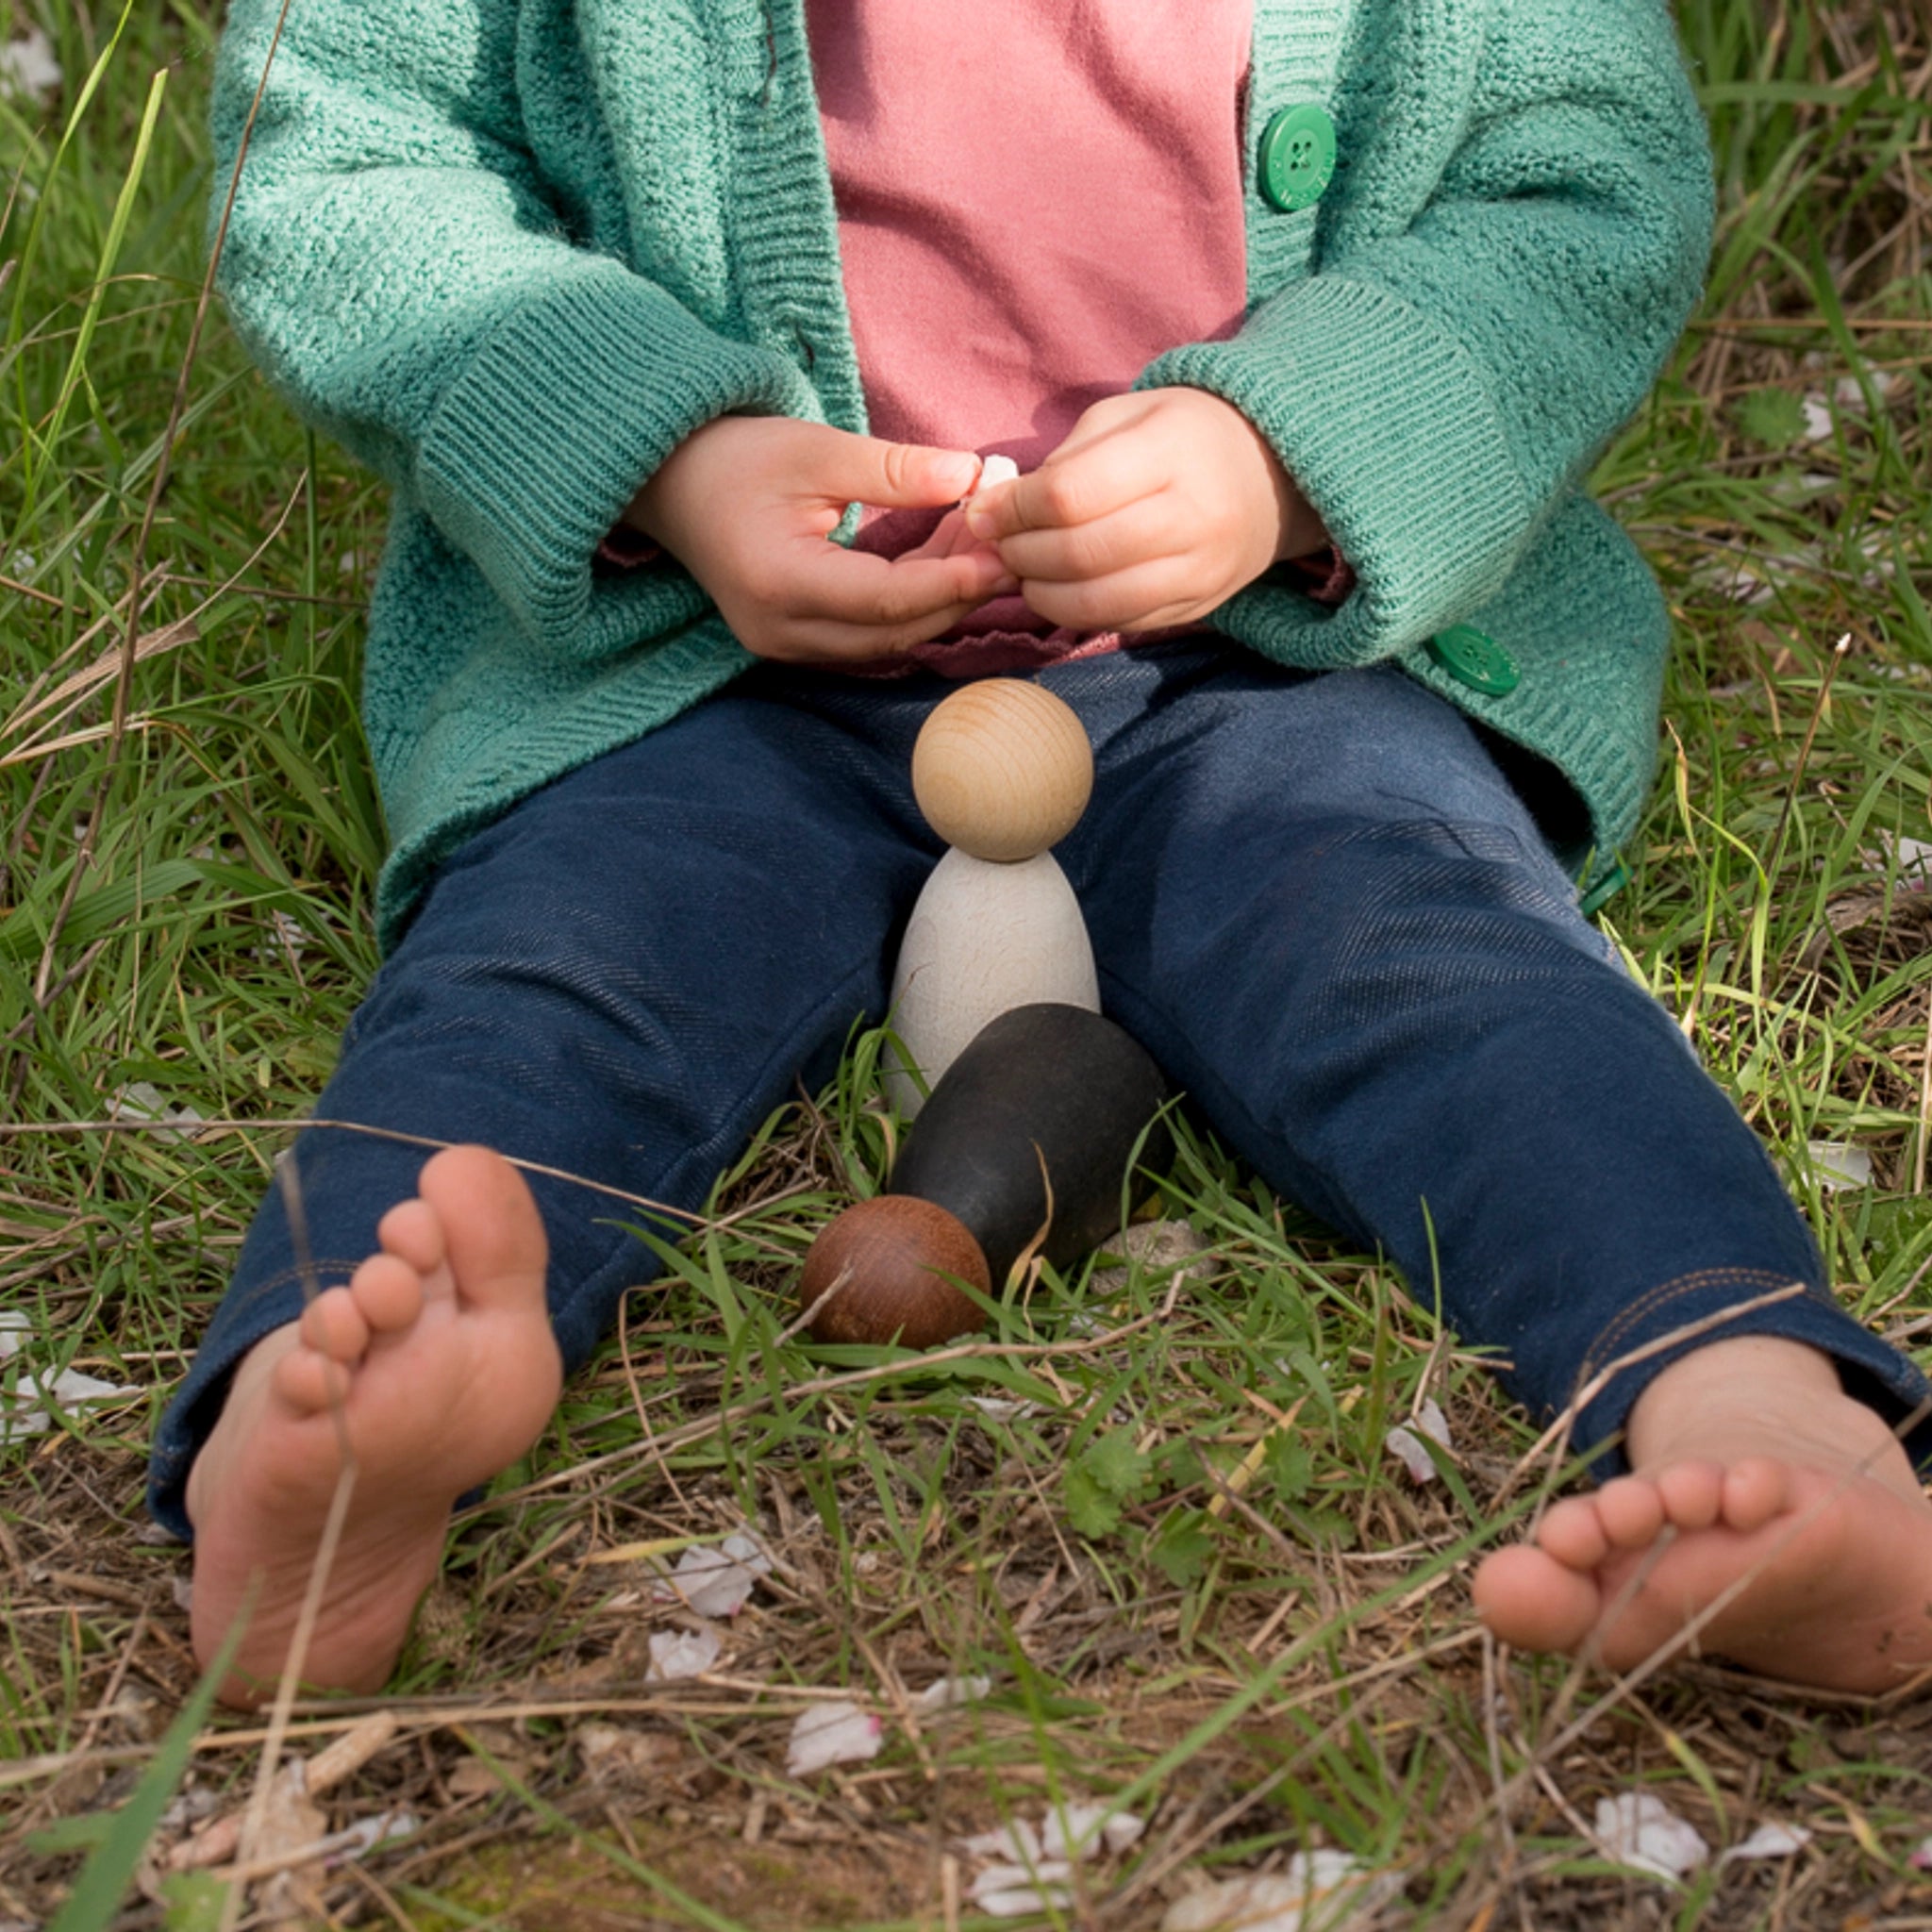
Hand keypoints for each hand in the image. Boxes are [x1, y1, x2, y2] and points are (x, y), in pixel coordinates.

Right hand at [626, 417, 1013, 663]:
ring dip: (940, 597)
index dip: (951, 581)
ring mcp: (786, 645)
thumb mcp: (814, 450)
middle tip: (1008, 543)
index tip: (1004, 553)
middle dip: (957, 591)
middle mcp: (782, 631)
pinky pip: (871, 633)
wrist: (669, 484)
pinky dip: (913, 601)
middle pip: (894, 630)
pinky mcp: (796, 642)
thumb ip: (893, 469)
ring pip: (888, 638)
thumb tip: (972, 474)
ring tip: (980, 540)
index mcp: (780, 583)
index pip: (886, 599)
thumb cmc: (734, 458)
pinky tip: (945, 557)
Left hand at [962, 388, 1327, 631]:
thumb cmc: (1182, 435)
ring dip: (1040, 593)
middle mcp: (1192, 517)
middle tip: (997, 543)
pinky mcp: (1196, 607)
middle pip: (1079, 554)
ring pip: (1097, 602)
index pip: (1071, 496)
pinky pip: (1120, 622)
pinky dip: (1074, 612)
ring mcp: (1199, 571)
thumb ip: (1064, 459)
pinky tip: (1058, 588)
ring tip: (1022, 569)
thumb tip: (999, 509)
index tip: (984, 511)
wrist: (1271, 474)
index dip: (1014, 509)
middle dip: (1020, 553)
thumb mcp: (1127, 416)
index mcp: (1171, 453)